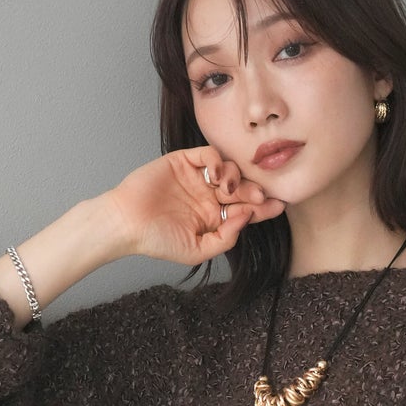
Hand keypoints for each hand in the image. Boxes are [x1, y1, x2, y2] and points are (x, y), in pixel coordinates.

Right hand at [103, 148, 286, 268]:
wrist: (126, 223)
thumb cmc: (157, 240)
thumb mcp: (197, 250)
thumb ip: (225, 238)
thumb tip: (246, 218)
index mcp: (213, 217)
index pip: (244, 210)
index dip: (262, 208)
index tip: (279, 206)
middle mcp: (207, 196)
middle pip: (241, 189)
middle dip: (254, 192)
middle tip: (260, 195)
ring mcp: (196, 178)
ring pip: (229, 170)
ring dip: (237, 177)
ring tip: (231, 188)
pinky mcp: (183, 161)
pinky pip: (208, 155)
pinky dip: (218, 161)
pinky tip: (218, 175)